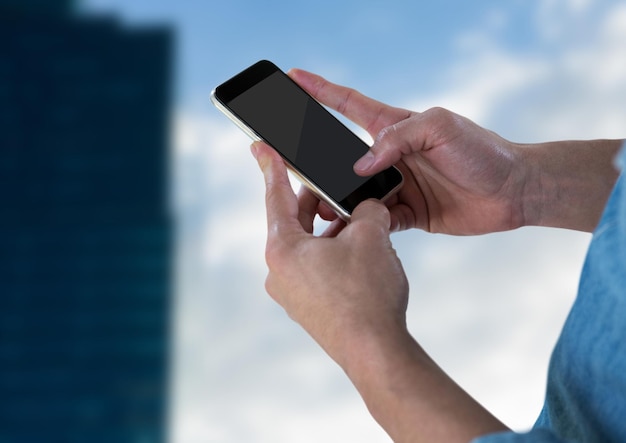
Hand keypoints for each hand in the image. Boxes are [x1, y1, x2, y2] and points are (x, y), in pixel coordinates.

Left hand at [251, 142, 508, 440]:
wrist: (375, 352)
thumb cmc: (367, 294)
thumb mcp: (371, 235)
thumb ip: (367, 208)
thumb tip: (367, 207)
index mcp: (283, 249)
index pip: (276, 196)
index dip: (272, 166)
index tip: (260, 147)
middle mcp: (279, 272)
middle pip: (296, 221)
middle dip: (320, 202)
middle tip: (335, 185)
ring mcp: (292, 294)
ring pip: (310, 246)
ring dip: (332, 230)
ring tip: (360, 222)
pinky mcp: (308, 308)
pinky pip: (317, 269)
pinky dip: (334, 253)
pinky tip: (360, 252)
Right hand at [289, 69, 526, 234]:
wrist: (513, 191)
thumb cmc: (483, 150)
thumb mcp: (440, 128)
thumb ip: (397, 139)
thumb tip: (361, 165)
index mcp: (396, 127)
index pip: (349, 104)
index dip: (320, 90)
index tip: (293, 78)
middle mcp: (391, 156)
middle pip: (343, 158)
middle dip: (317, 162)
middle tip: (293, 165)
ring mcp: (397, 186)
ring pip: (355, 194)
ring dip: (338, 201)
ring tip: (321, 208)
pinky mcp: (407, 213)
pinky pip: (376, 221)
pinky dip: (364, 226)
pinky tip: (354, 230)